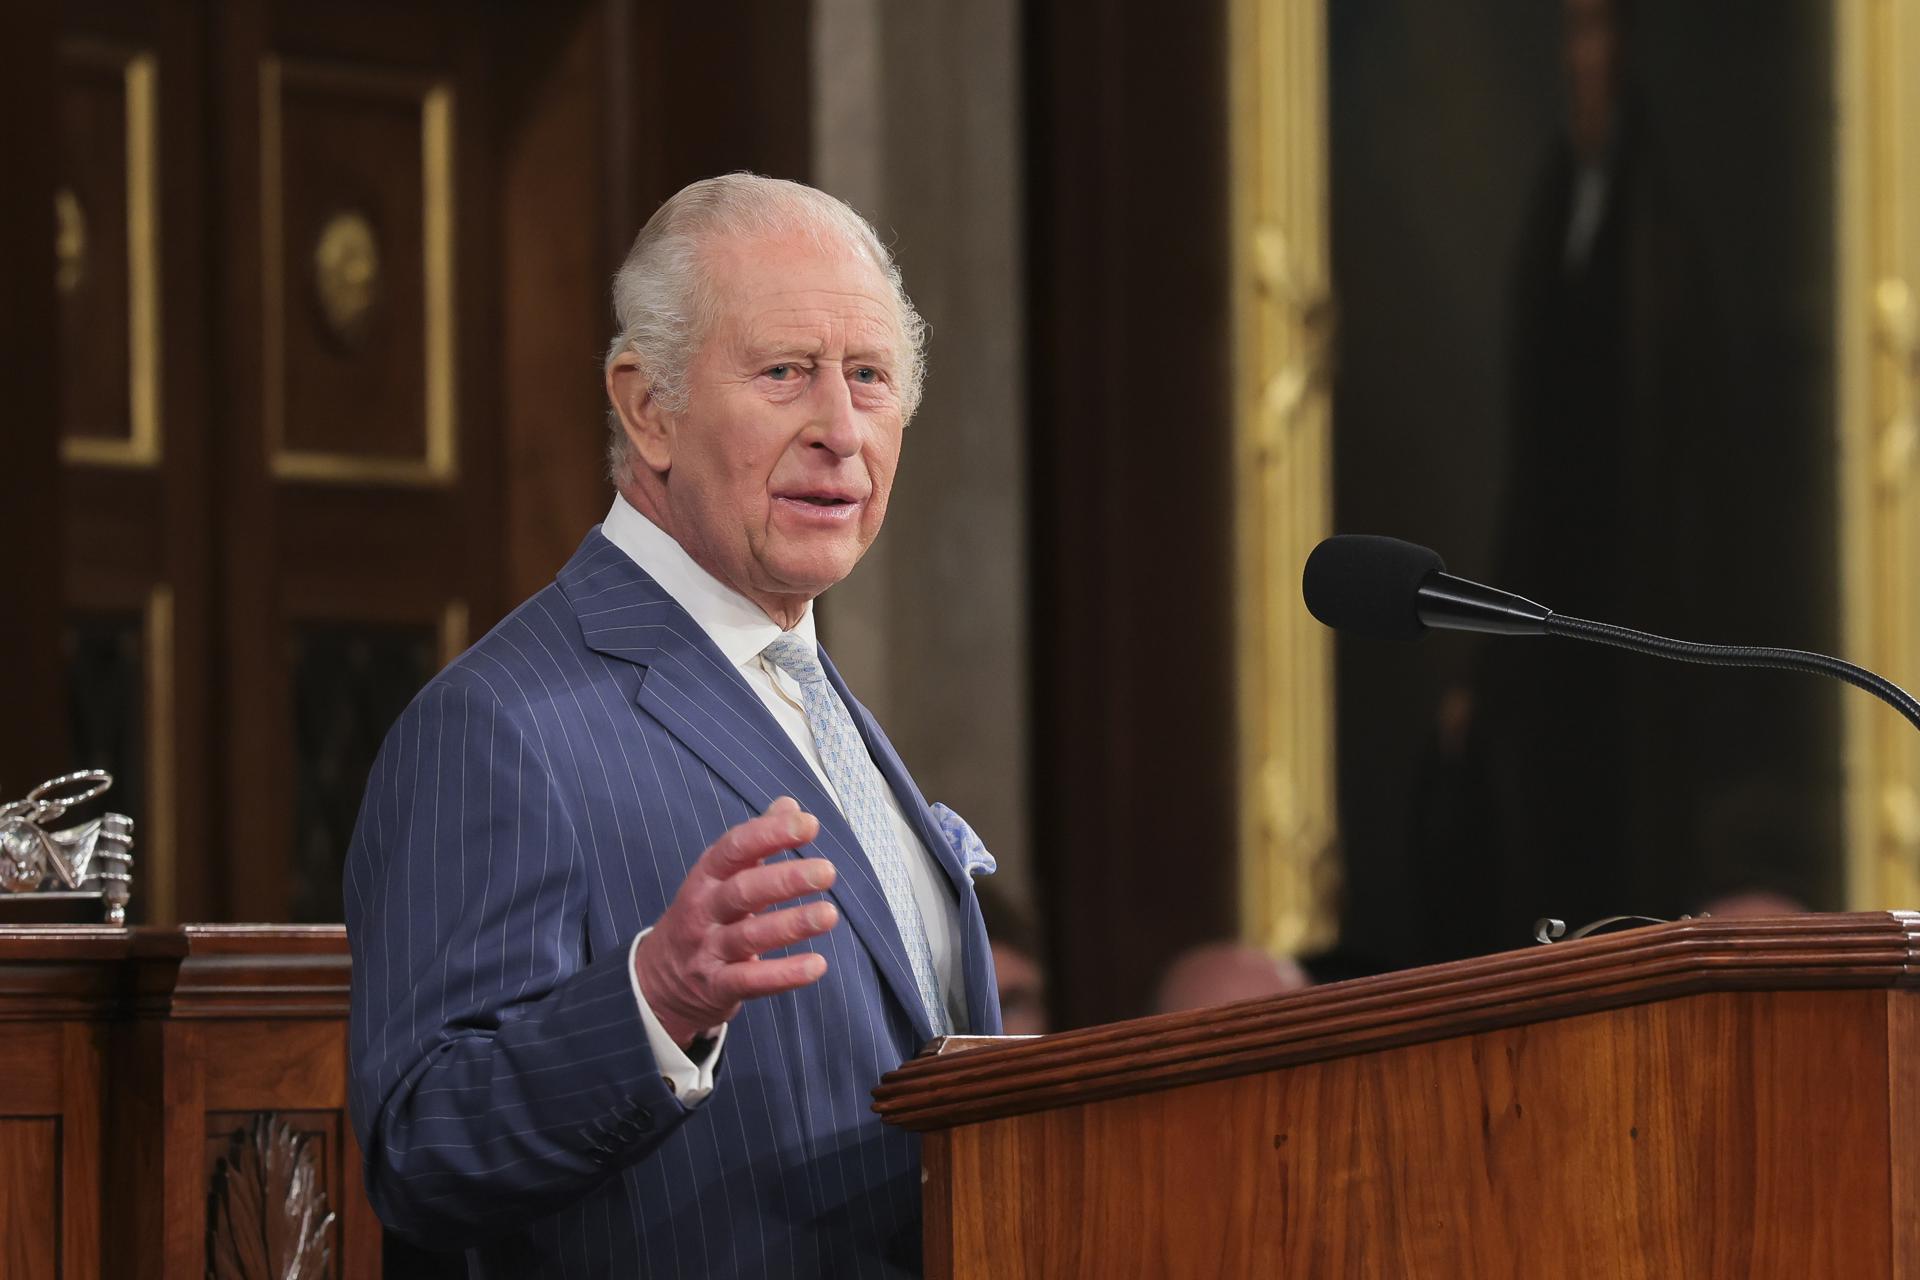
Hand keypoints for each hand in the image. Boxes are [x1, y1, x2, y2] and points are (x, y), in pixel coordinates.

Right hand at [634, 796, 838, 1048]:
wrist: (659, 980)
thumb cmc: (705, 915)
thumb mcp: (721, 876)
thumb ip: (757, 842)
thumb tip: (789, 805)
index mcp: (706, 876)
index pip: (735, 848)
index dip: (770, 833)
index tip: (809, 824)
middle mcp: (703, 910)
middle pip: (743, 890)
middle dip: (785, 880)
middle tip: (827, 872)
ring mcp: (708, 950)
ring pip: (749, 936)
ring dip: (791, 925)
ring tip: (829, 915)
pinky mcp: (717, 987)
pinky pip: (752, 980)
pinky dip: (784, 974)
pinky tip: (817, 966)